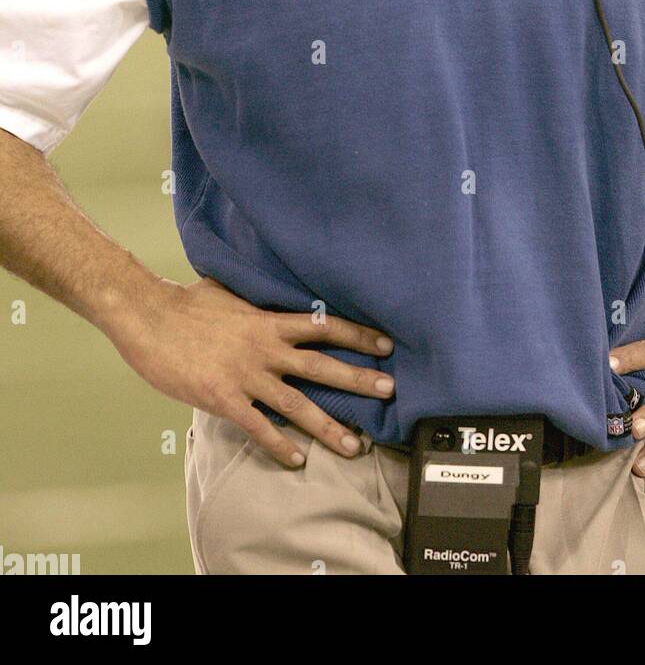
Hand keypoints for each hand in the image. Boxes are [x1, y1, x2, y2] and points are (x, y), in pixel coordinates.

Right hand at [104, 275, 394, 467]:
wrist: (149, 317)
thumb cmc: (187, 303)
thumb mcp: (231, 291)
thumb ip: (257, 298)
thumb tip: (271, 287)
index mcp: (269, 321)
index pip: (324, 326)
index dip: (358, 334)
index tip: (386, 344)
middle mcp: (266, 349)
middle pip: (322, 365)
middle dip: (358, 379)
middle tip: (390, 391)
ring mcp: (246, 375)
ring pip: (297, 403)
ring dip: (328, 425)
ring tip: (355, 445)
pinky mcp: (223, 398)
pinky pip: (258, 426)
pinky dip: (279, 445)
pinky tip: (297, 460)